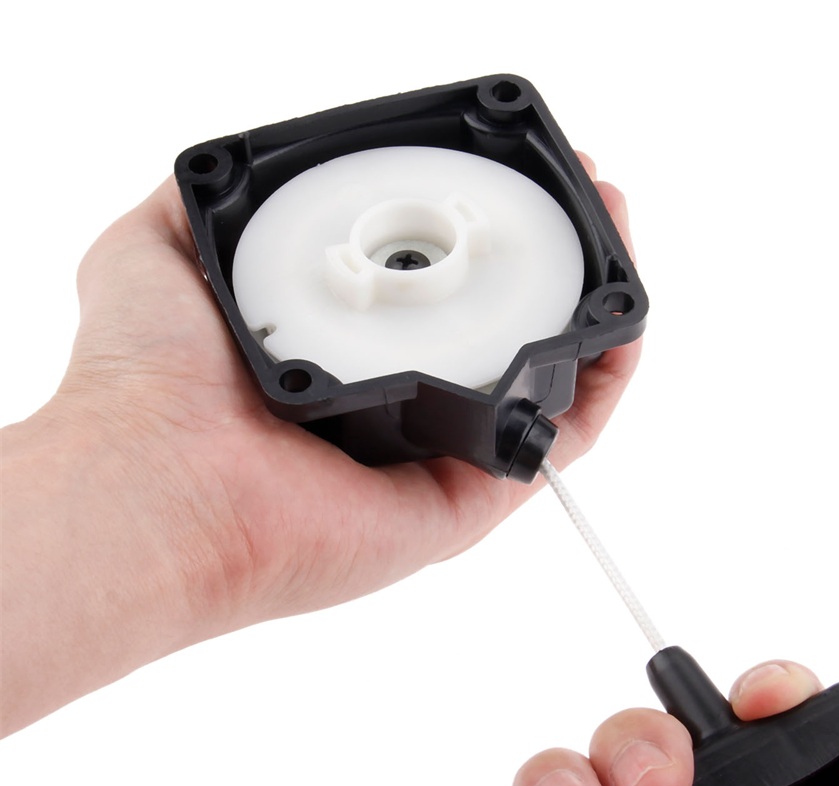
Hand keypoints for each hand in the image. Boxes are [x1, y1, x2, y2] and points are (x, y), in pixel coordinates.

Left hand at [1, 156, 637, 734]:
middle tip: (583, 195)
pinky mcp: (475, 494)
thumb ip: (196, 209)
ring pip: (545, 378)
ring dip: (594, 306)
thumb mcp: (158, 254)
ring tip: (616, 230)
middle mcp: (401, 402)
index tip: (505, 175)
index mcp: (344, 355)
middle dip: (553, 257)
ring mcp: (443, 451)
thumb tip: (228, 174)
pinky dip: (605, 381)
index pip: (434, 291)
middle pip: (503, 328)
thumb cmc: (150, 385)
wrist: (164, 486)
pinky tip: (624, 318)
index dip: (480, 233)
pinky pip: (561, 439)